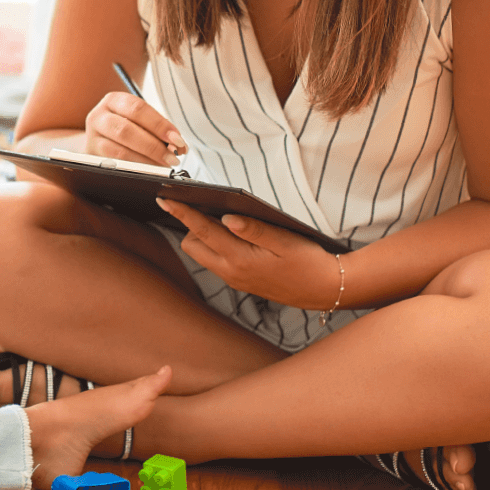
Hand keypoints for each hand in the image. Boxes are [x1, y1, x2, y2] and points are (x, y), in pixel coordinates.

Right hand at [85, 92, 186, 166]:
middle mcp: (98, 117)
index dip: (159, 125)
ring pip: (119, 152)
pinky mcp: (92, 158)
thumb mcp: (139, 120)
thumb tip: (178, 145)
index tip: (177, 139)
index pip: (137, 109)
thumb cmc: (126, 126)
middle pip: (126, 131)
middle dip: (154, 146)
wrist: (101, 137)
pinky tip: (149, 171)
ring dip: (146, 161)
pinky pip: (115, 166)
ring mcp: (92, 138)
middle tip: (173, 156)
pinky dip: (135, 169)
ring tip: (163, 165)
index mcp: (113, 100)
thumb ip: (157, 129)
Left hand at [155, 198, 338, 308]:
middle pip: (193, 246)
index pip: (202, 231)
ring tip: (217, 216)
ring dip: (203, 236)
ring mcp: (234, 279)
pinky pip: (216, 261)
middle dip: (191, 225)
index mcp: (240, 259)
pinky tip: (230, 233)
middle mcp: (231, 272)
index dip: (182, 213)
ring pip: (203, 255)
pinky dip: (215, 245)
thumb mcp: (285, 241)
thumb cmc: (308, 261)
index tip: (164, 199)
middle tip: (203, 204)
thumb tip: (226, 218)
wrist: (325, 289)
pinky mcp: (240, 281)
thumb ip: (254, 229)